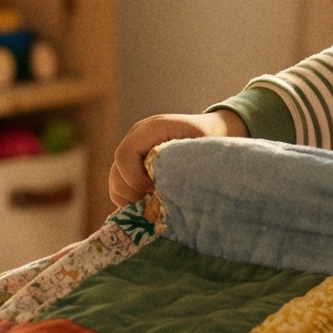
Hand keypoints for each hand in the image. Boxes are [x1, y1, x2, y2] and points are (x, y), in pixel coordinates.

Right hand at [108, 109, 244, 206]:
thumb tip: (161, 193)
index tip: (154, 190)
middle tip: (154, 201)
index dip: (134, 179)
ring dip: (130, 198)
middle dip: (131, 192)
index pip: (124, 155)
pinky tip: (151, 202)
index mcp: (151, 129)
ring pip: (116, 180)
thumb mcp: (201, 150)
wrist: (217, 129)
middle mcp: (137, 138)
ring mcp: (135, 150)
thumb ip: (181, 166)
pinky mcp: (136, 163)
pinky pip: (123, 184)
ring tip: (152, 203)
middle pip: (116, 171)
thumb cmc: (212, 140)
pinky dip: (132, 197)